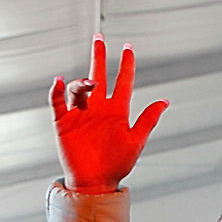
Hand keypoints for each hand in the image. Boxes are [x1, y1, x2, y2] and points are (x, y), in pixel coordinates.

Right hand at [50, 36, 167, 193]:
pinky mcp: (64, 122)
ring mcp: (81, 114)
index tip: (128, 48)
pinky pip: (57, 102)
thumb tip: (165, 101)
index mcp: (117, 111)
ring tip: (90, 83)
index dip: (126, 65)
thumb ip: (148, 119)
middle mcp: (99, 108)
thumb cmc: (117, 164)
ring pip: (79, 88)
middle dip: (98, 57)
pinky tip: (59, 82)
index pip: (122, 82)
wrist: (96, 182)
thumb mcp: (136, 141)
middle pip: (98, 75)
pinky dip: (56, 91)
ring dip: (83, 82)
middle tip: (99, 39)